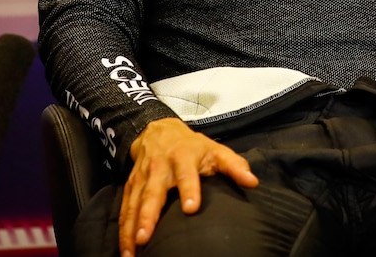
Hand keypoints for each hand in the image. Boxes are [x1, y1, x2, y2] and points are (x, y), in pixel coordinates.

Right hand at [119, 117, 258, 256]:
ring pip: (134, 204)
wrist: (158, 130)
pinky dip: (122, 229)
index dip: (189, 190)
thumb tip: (253, 182)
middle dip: (148, 216)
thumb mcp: (214, 150)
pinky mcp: (130, 186)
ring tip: (132, 251)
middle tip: (145, 237)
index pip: (186, 174)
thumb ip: (234, 165)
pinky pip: (124, 209)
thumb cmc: (192, 146)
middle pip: (152, 193)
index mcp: (182, 157)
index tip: (191, 209)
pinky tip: (125, 250)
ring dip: (131, 227)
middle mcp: (159, 168)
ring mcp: (142, 178)